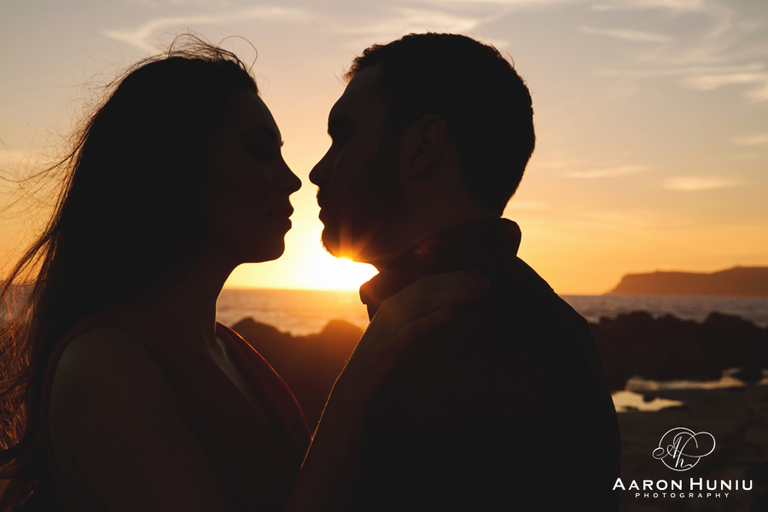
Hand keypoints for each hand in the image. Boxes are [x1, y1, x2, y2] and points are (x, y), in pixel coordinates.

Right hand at [339, 271, 488, 396]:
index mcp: (393, 303)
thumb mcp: (397, 331)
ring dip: (451, 295)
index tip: (475, 275)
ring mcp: (390, 325)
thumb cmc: (380, 358)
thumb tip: (442, 310)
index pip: (426, 282)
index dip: (452, 276)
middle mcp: (391, 308)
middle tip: (483, 281)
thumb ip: (413, 318)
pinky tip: (451, 313)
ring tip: (475, 294)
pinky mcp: (390, 344)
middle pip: (427, 286)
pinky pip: (413, 327)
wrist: (357, 380)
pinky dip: (432, 318)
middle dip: (457, 281)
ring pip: (423, 301)